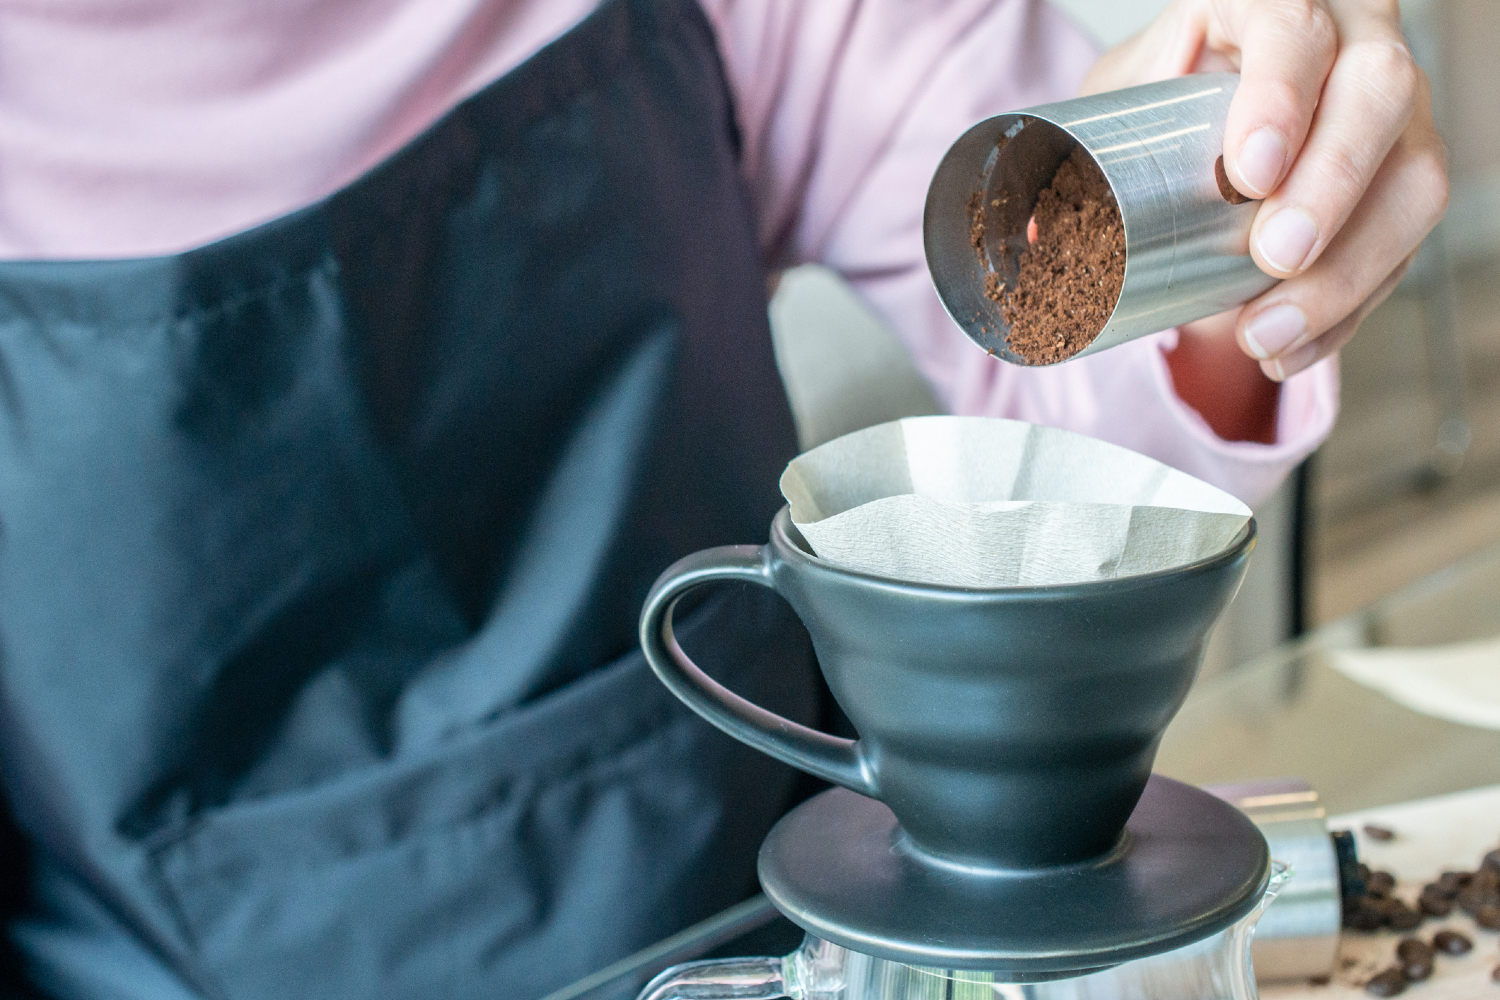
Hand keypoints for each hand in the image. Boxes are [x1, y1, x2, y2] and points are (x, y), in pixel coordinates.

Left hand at [1085, 0, 1448, 383]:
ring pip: (1414, 177)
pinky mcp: (1403, 182)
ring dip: (1347, 268)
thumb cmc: (1156, 108)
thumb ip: (1068, 150)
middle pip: (1378, 92)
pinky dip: (1346, 311)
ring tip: (1267, 331)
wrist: (1197, 139)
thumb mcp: (1109, 104)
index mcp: (1267, 3)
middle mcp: (1351, 40)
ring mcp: (1390, 113)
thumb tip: (1021, 238)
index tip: (1246, 173)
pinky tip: (1287, 347)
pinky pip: (1405, 246)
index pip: (1293, 22)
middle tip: (1272, 256)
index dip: (1281, 93)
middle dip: (1329, 185)